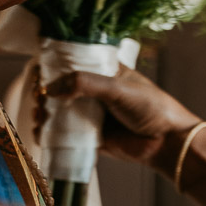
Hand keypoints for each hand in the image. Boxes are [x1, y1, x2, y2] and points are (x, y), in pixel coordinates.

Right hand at [47, 66, 201, 175]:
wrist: (167, 143)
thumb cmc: (151, 107)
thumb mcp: (118, 88)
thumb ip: (85, 84)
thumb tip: (51, 88)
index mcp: (103, 71)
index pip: (71, 62)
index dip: (52, 67)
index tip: (39, 74)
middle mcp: (94, 91)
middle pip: (59, 88)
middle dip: (43, 93)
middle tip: (39, 99)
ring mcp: (92, 114)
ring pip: (59, 111)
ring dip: (43, 113)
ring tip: (39, 116)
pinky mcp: (91, 136)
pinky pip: (66, 134)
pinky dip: (50, 133)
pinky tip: (42, 133)